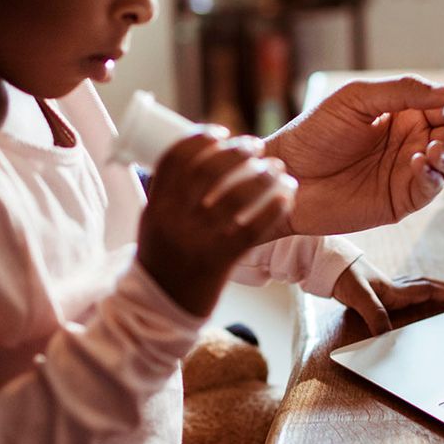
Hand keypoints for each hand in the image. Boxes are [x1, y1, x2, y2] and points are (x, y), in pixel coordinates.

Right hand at [138, 133, 295, 316]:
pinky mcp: (220, 260)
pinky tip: (288, 195)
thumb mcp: (155, 223)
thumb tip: (197, 159)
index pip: (176, 158)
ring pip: (234, 196)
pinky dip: (273, 208)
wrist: (159, 312)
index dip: (200, 138)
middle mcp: (173, 219)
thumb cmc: (163, 261)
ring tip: (277, 168)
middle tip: (256, 146)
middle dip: (235, 151)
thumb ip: (172, 194)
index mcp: (156, 205)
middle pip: (207, 170)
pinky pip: (252, 228)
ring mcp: (197, 240)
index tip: (221, 131)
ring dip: (261, 176)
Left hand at [265, 75, 443, 234]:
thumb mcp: (357, 100)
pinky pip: (430, 189)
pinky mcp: (400, 200)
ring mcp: (407, 172)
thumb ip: (403, 91)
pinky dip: (434, 177)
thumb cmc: (314, 134)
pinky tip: (418, 164)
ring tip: (435, 149)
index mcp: (402, 114)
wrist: (286, 176)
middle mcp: (410, 142)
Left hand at [331, 256, 443, 334]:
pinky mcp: (378, 288)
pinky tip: (414, 293)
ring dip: (434, 288)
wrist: (328, 266)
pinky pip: (406, 288)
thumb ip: (374, 316)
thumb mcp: (359, 297)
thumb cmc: (343, 277)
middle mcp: (394, 286)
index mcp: (394, 290)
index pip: (426, 290)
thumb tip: (387, 337)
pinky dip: (417, 289)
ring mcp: (387, 286)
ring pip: (417, 285)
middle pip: (426, 286)